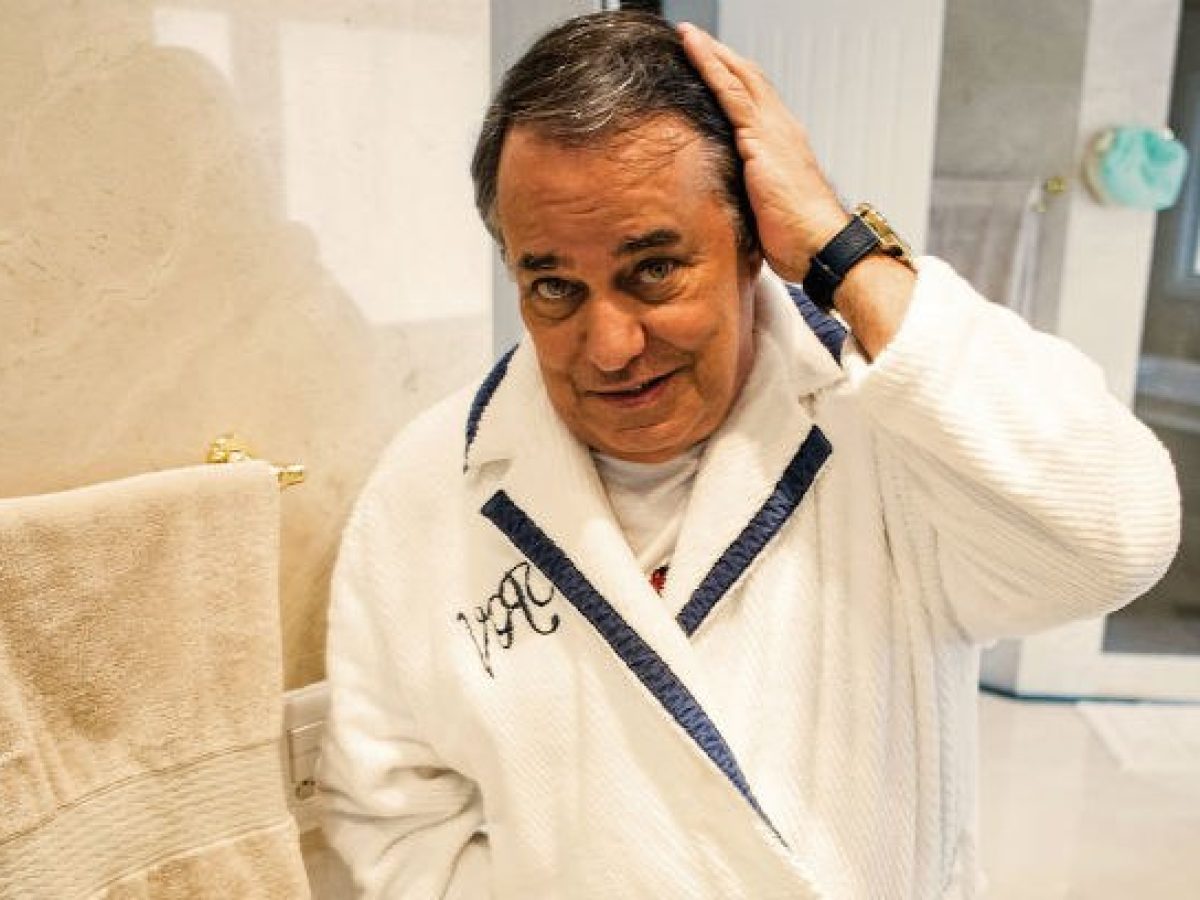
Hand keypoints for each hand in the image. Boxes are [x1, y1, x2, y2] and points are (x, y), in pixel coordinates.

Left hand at [678, 23, 848, 281]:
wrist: (819, 245)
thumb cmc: (798, 238)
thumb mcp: (768, 210)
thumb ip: (751, 193)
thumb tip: (731, 200)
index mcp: (783, 144)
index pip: (756, 101)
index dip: (734, 80)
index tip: (712, 65)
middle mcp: (780, 128)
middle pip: (748, 79)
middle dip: (722, 57)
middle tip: (694, 38)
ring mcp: (772, 130)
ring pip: (737, 77)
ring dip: (711, 52)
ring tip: (688, 35)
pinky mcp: (759, 138)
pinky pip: (730, 92)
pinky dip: (710, 67)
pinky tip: (693, 50)